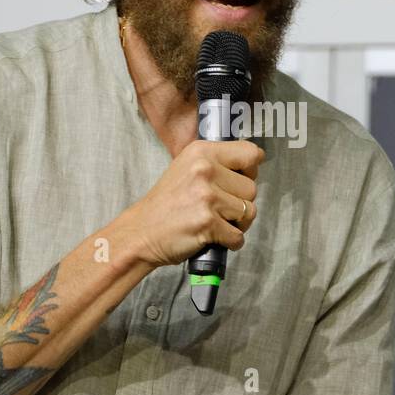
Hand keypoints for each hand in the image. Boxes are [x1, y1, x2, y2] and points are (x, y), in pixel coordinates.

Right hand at [117, 139, 262, 267]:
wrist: (141, 231)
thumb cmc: (167, 203)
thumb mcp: (187, 168)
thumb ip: (217, 163)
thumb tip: (253, 163)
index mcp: (202, 152)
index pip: (250, 153)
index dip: (250, 171)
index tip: (237, 181)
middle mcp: (205, 169)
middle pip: (252, 188)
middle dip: (241, 203)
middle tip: (218, 209)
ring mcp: (207, 196)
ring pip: (249, 212)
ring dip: (237, 223)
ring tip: (216, 222)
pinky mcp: (208, 222)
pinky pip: (238, 236)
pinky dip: (230, 242)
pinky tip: (214, 237)